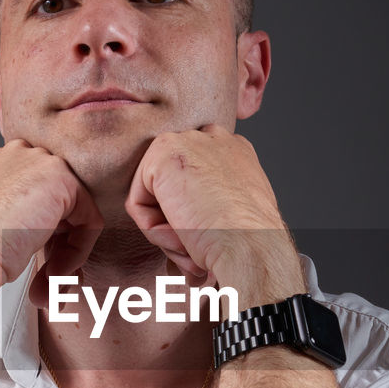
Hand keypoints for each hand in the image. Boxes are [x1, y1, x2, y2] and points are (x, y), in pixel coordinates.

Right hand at [0, 140, 102, 297]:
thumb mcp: (2, 231)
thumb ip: (30, 225)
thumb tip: (59, 246)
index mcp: (2, 165)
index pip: (43, 198)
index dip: (48, 238)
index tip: (40, 270)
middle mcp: (21, 156)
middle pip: (63, 205)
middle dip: (60, 249)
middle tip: (47, 284)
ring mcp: (41, 163)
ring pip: (78, 214)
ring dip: (67, 257)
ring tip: (49, 287)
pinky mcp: (61, 179)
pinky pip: (89, 220)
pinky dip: (78, 251)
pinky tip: (57, 270)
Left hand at [125, 126, 305, 302]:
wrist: (251, 245)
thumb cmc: (249, 242)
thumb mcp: (235, 211)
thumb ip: (209, 201)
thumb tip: (181, 223)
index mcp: (235, 149)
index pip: (192, 178)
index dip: (191, 215)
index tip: (205, 242)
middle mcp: (211, 137)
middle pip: (171, 186)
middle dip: (176, 223)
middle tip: (197, 250)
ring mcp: (186, 141)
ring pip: (153, 196)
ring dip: (167, 232)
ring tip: (193, 248)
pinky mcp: (160, 155)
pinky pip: (137, 203)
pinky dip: (153, 231)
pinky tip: (182, 238)